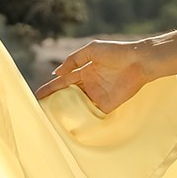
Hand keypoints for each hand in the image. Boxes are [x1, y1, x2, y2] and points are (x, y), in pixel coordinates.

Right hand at [33, 37, 161, 113]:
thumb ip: (73, 60)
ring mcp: (97, 96)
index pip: (62, 82)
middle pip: (68, 97)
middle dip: (55, 104)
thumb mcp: (91, 50)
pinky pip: (93, 115)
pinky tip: (72, 127)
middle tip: (42, 112)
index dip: (50, 89)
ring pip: (78, 107)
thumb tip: (56, 73)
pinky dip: (83, 121)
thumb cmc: (116, 53)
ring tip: (52, 122)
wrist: (138, 62)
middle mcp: (88, 85)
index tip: (37, 96)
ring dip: (67, 114)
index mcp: (83, 72)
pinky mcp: (107, 106)